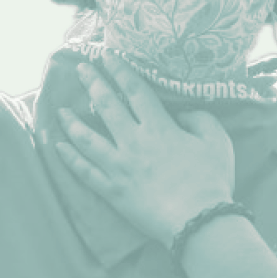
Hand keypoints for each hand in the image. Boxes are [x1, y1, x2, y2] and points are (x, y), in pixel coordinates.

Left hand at [48, 55, 237, 245]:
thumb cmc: (212, 180)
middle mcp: (134, 142)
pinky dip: (69, 158)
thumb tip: (181, 112)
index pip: (135, 90)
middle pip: (107, 106)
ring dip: (72, 122)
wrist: (197, 221)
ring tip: (61, 109)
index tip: (106, 56)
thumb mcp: (218, 141)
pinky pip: (84, 172)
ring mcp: (119, 167)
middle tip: (79, 68)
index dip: (119, 70)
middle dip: (92, 83)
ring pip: (87, 139)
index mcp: (160, 127)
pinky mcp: (112, 191)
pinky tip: (58, 147)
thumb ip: (200, 119)